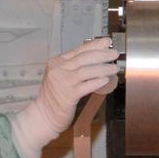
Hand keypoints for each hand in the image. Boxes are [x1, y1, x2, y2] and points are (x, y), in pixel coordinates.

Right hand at [11, 38, 119, 157]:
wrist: (44, 115)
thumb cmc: (54, 96)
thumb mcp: (61, 76)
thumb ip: (75, 66)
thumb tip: (96, 56)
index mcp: (56, 62)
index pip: (79, 50)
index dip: (95, 45)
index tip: (107, 42)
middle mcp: (58, 70)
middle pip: (84, 58)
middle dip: (102, 54)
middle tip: (114, 54)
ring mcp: (62, 83)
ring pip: (86, 71)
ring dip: (103, 68)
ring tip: (113, 68)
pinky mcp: (68, 96)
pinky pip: (86, 86)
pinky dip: (97, 82)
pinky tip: (105, 80)